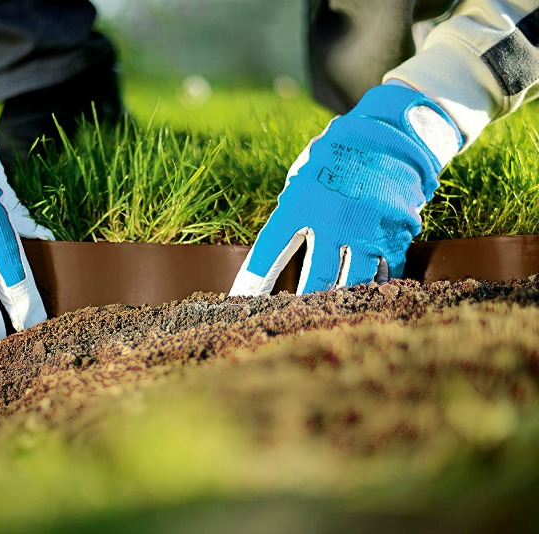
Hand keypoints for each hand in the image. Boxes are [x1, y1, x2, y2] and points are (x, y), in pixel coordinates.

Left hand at [231, 83, 462, 295]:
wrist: (396, 132)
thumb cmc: (340, 152)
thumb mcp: (306, 171)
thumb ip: (293, 205)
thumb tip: (281, 239)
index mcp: (302, 202)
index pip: (270, 248)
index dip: (254, 278)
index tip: (240, 301)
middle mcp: (333, 221)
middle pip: (315, 277)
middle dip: (302, 302)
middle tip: (290, 320)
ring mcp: (367, 230)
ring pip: (352, 282)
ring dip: (338, 301)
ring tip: (327, 318)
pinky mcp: (396, 234)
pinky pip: (385, 273)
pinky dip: (374, 288)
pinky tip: (365, 299)